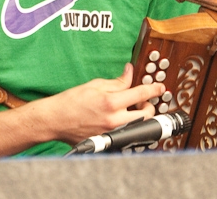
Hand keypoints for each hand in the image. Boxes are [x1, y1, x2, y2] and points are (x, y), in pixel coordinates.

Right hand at [36, 62, 164, 145]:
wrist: (56, 120)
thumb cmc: (71, 102)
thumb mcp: (95, 85)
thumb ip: (117, 82)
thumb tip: (130, 73)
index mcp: (111, 102)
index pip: (141, 93)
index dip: (154, 89)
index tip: (160, 87)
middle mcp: (114, 120)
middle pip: (147, 113)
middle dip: (149, 105)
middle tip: (142, 99)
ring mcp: (113, 133)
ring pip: (139, 125)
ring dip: (141, 116)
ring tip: (131, 109)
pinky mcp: (109, 142)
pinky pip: (127, 133)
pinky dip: (129, 126)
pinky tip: (122, 120)